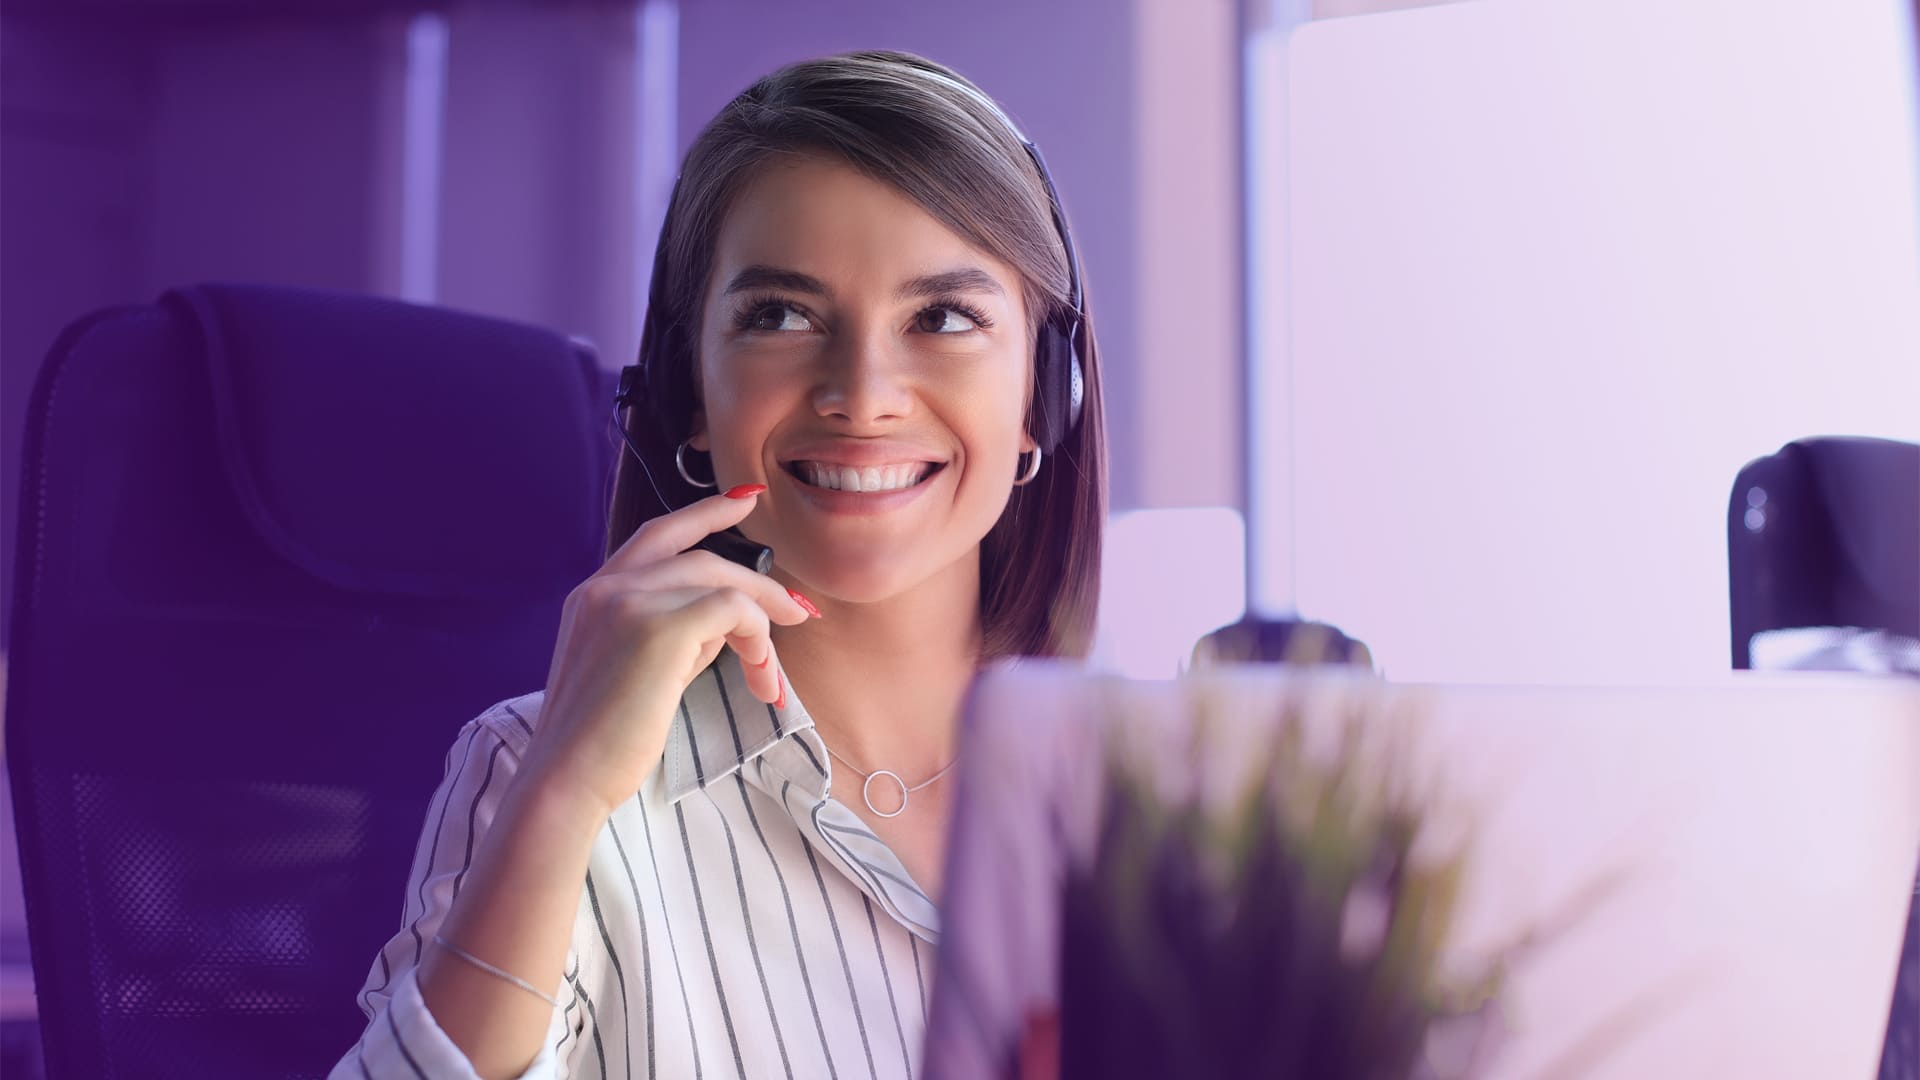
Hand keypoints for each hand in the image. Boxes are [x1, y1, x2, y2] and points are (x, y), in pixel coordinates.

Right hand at [517, 486, 814, 821]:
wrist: (566, 778)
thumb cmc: (601, 742)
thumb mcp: (631, 671)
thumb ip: (669, 636)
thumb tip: (726, 627)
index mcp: (593, 594)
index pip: (658, 534)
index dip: (706, 512)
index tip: (746, 499)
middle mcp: (606, 587)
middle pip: (701, 557)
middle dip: (757, 583)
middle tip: (798, 611)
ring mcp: (629, 601)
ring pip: (722, 581)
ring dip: (762, 624)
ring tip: (771, 675)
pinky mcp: (660, 627)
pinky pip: (733, 609)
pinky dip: (757, 638)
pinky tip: (761, 677)